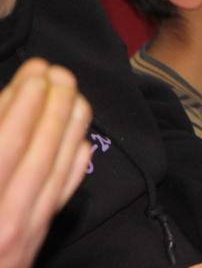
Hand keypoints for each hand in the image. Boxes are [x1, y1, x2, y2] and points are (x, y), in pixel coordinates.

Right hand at [0, 59, 92, 267]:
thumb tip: (5, 106)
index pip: (4, 142)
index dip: (20, 102)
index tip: (34, 73)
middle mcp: (2, 216)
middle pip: (35, 150)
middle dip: (51, 105)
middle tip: (61, 73)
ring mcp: (23, 230)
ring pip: (56, 169)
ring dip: (69, 127)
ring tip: (76, 94)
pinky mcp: (37, 241)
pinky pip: (62, 196)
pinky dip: (74, 165)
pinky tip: (81, 140)